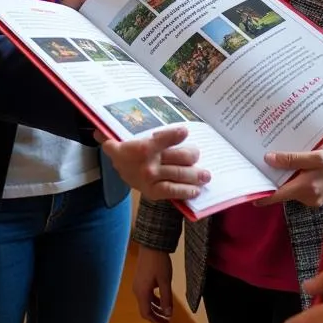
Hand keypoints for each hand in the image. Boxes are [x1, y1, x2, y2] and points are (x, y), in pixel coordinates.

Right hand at [96, 126, 210, 200]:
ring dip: (196, 175)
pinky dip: (185, 191)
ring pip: (179, 174)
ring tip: (206, 176)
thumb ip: (160, 134)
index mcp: (146, 145)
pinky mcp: (152, 191)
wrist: (116, 164)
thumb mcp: (141, 135)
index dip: (175, 135)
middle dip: (193, 156)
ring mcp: (151, 178)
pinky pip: (172, 191)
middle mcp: (149, 162)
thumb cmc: (133, 147)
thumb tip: (181, 131)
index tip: (185, 131)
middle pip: (179, 157)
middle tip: (197, 155)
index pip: (164, 138)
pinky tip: (196, 190)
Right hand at [133, 246, 173, 322]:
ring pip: (146, 302)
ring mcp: (138, 284)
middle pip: (145, 309)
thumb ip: (166, 299)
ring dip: (155, 308)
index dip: (156, 322)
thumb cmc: (159, 263)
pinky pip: (146, 294)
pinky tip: (162, 298)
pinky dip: (154, 299)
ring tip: (166, 311)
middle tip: (167, 321)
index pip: (146, 314)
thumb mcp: (165, 281)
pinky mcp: (140, 279)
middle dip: (156, 316)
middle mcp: (137, 290)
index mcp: (142, 292)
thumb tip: (168, 315)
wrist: (152, 245)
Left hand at [256, 141, 322, 206]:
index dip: (261, 193)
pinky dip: (292, 176)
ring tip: (269, 159)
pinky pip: (299, 186)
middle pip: (282, 190)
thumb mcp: (316, 155)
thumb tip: (269, 159)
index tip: (247, 190)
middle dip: (270, 179)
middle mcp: (309, 197)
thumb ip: (292, 159)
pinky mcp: (316, 194)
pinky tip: (289, 164)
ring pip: (290, 187)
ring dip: (282, 176)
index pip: (277, 195)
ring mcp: (313, 197)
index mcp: (307, 188)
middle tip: (254, 165)